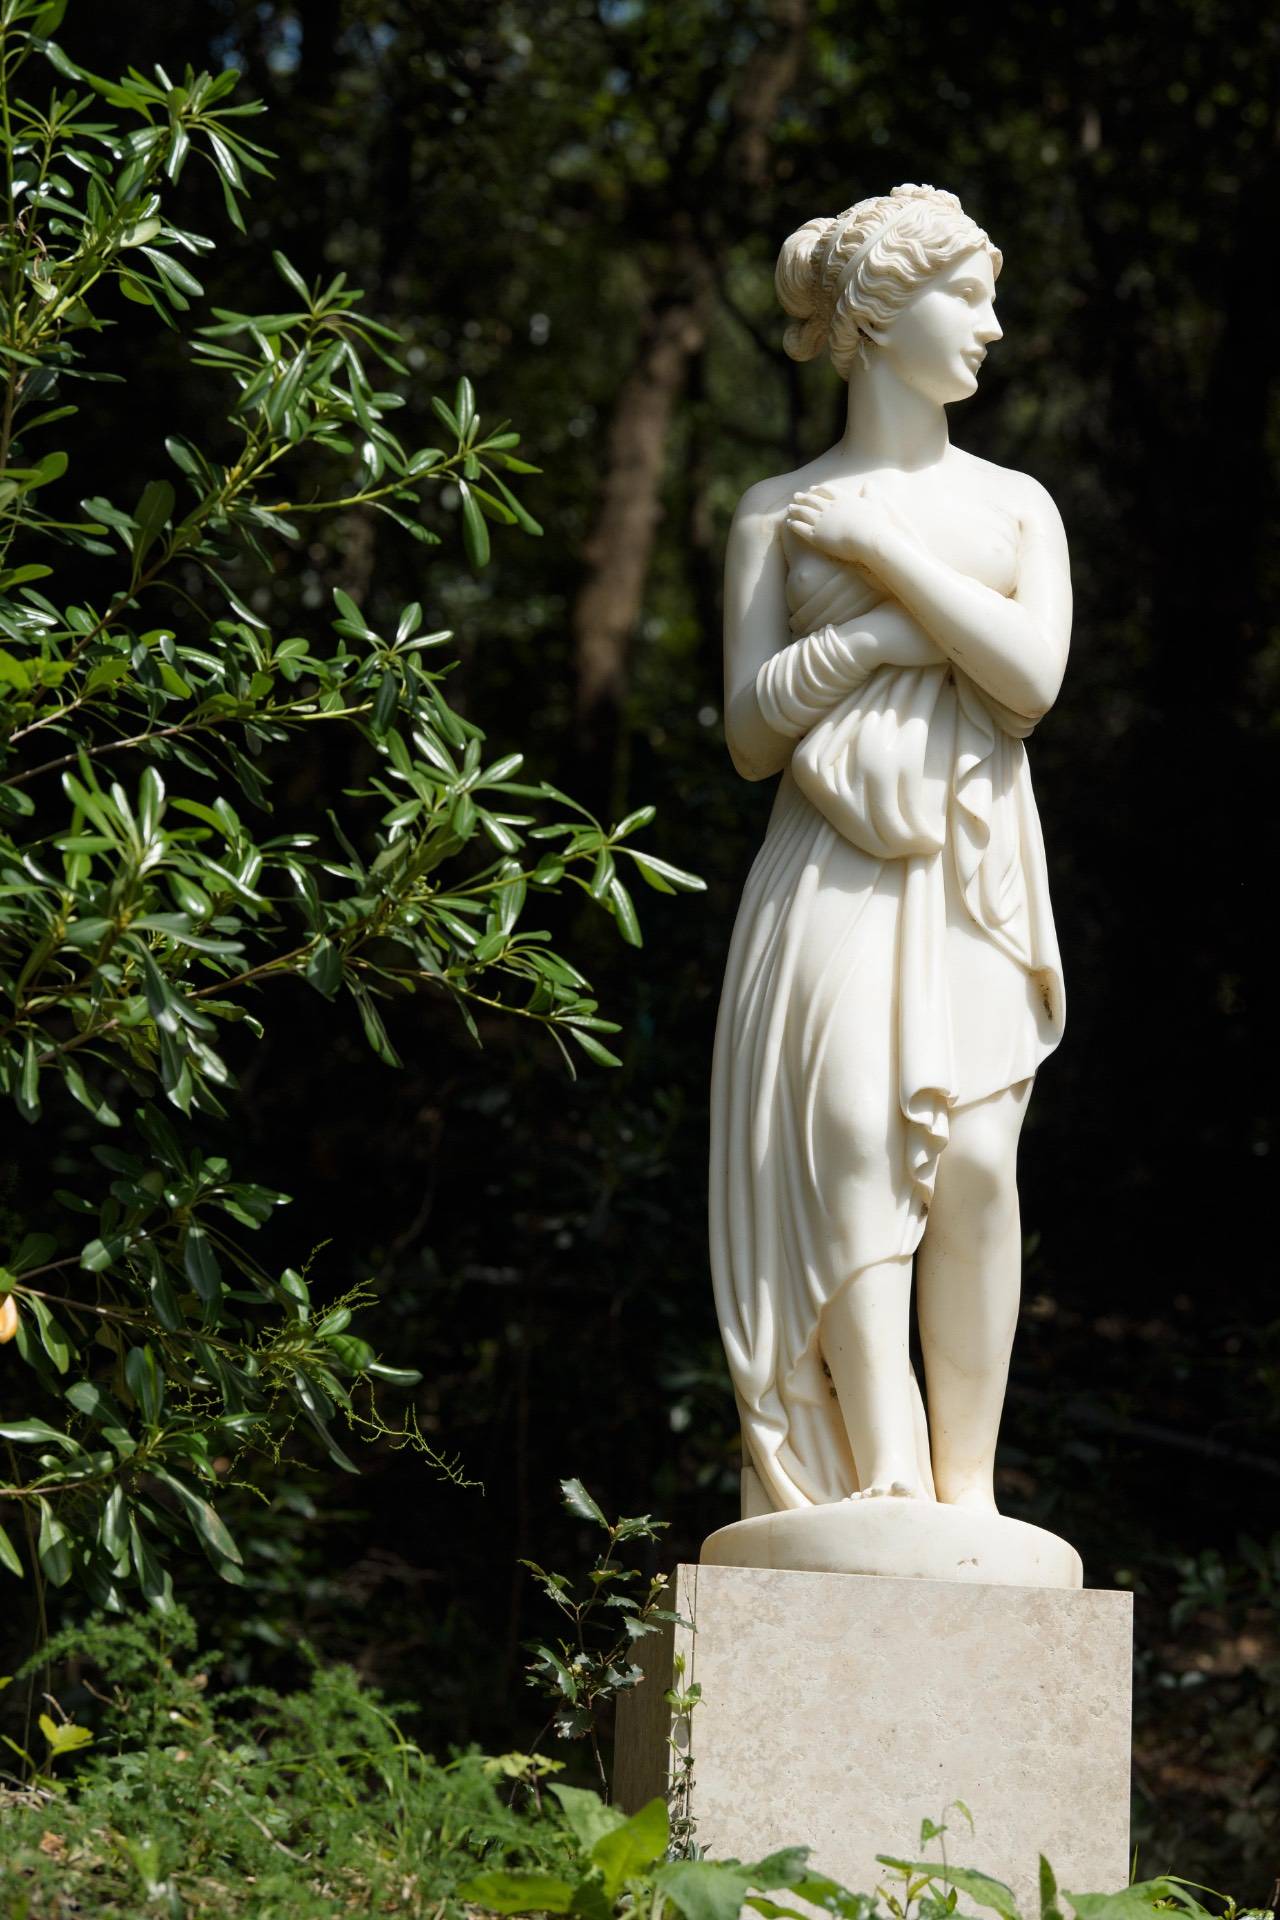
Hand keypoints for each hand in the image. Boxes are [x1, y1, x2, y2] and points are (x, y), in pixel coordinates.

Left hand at [786, 481, 916, 572]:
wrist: (868, 538)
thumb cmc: (875, 523)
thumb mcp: (874, 503)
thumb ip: (870, 492)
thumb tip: (869, 483)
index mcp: (842, 499)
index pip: (827, 491)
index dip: (818, 489)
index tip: (812, 488)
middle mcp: (829, 507)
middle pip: (813, 500)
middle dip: (803, 497)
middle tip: (796, 496)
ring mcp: (821, 521)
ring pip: (804, 512)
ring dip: (796, 509)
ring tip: (790, 507)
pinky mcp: (816, 536)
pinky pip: (801, 528)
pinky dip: (794, 524)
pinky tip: (788, 522)